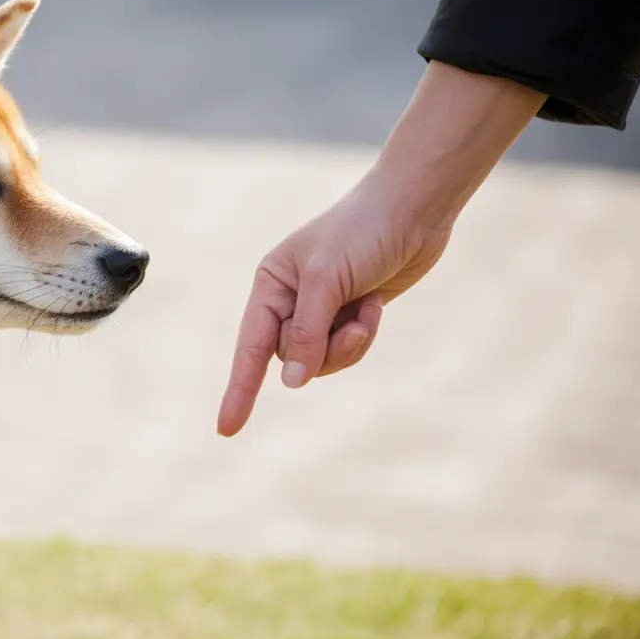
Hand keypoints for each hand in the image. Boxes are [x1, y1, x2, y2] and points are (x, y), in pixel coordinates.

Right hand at [215, 61, 543, 436]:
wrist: (413, 208)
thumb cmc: (362, 233)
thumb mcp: (327, 281)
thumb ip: (307, 334)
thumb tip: (291, 383)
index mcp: (270, 286)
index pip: (250, 349)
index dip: (238, 391)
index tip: (226, 430)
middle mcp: (289, 301)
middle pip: (292, 359)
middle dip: (324, 349)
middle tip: (352, 321)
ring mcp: (320, 310)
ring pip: (322, 360)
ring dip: (349, 344)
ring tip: (367, 310)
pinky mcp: (349, 316)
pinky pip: (348, 350)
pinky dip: (364, 334)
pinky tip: (375, 304)